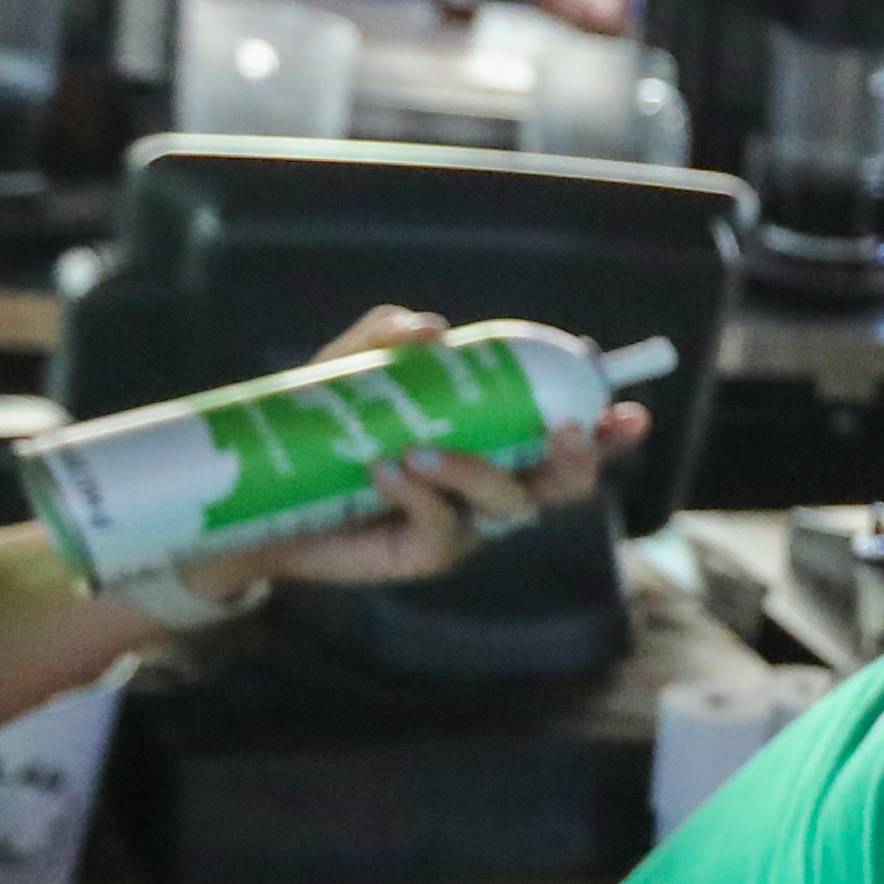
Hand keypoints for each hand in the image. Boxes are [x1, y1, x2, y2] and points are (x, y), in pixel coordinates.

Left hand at [215, 305, 645, 596]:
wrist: (257, 501)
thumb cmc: (317, 435)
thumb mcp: (345, 374)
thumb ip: (383, 341)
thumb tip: (431, 327)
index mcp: (490, 441)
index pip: (562, 435)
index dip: (607, 427)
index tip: (627, 406)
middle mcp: (487, 487)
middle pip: (562, 484)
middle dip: (580, 460)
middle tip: (567, 432)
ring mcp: (461, 525)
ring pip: (508, 507)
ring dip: (478, 472)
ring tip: (421, 449)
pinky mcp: (423, 556)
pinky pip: (446, 529)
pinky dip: (421, 496)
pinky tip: (385, 470)